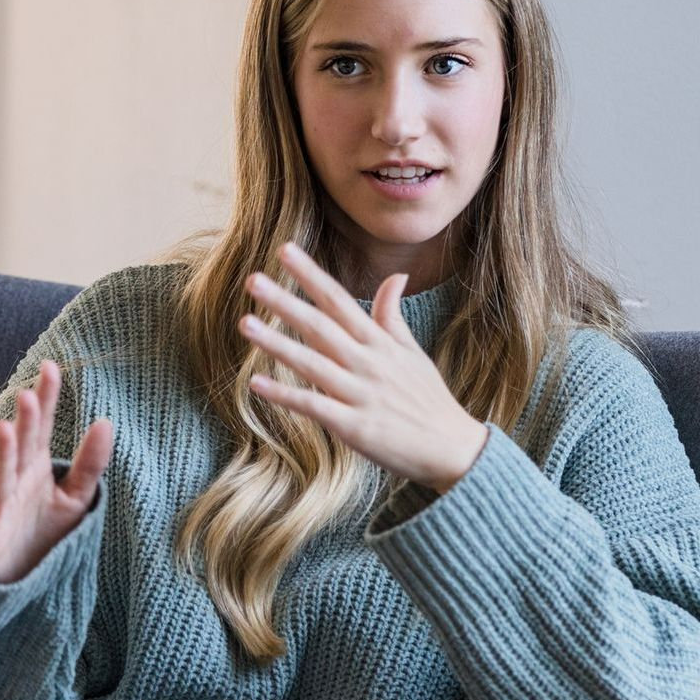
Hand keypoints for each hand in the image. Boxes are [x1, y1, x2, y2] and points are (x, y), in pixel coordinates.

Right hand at [0, 359, 113, 583]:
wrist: (16, 579)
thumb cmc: (43, 533)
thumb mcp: (75, 497)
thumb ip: (90, 463)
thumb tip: (106, 422)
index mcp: (35, 466)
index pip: (43, 426)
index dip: (46, 398)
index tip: (51, 367)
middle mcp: (14, 481)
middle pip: (22, 447)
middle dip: (25, 422)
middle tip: (27, 393)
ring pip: (0, 477)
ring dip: (3, 454)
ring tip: (7, 429)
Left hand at [239, 242, 487, 492]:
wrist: (453, 449)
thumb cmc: (429, 400)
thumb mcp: (413, 353)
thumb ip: (393, 316)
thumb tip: (396, 275)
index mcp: (380, 343)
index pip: (340, 301)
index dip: (312, 275)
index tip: (285, 250)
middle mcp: (368, 363)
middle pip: (321, 326)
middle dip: (285, 301)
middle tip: (252, 279)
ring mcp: (361, 394)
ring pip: (312, 363)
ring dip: (277, 343)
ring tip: (246, 323)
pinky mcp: (355, 427)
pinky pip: (314, 407)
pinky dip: (285, 395)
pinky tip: (256, 383)